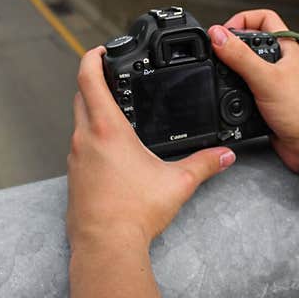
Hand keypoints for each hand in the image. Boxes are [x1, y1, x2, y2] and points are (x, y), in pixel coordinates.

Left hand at [66, 47, 235, 252]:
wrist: (106, 247)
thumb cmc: (133, 213)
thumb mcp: (177, 183)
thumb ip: (204, 164)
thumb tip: (224, 155)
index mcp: (107, 130)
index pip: (89, 79)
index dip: (92, 58)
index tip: (101, 50)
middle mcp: (86, 139)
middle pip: (80, 96)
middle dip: (93, 82)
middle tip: (110, 76)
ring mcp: (76, 158)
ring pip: (78, 122)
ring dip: (92, 111)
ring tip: (115, 112)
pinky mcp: (74, 178)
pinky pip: (80, 147)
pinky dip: (92, 139)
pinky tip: (112, 151)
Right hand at [209, 9, 298, 171]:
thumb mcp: (266, 78)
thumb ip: (240, 56)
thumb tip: (218, 35)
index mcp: (286, 47)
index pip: (263, 18)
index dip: (242, 20)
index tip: (224, 32)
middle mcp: (279, 63)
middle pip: (249, 43)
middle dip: (232, 48)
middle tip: (218, 55)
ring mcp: (272, 82)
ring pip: (244, 68)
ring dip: (231, 73)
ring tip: (223, 77)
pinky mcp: (264, 102)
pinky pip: (242, 92)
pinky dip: (232, 94)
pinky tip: (229, 99)